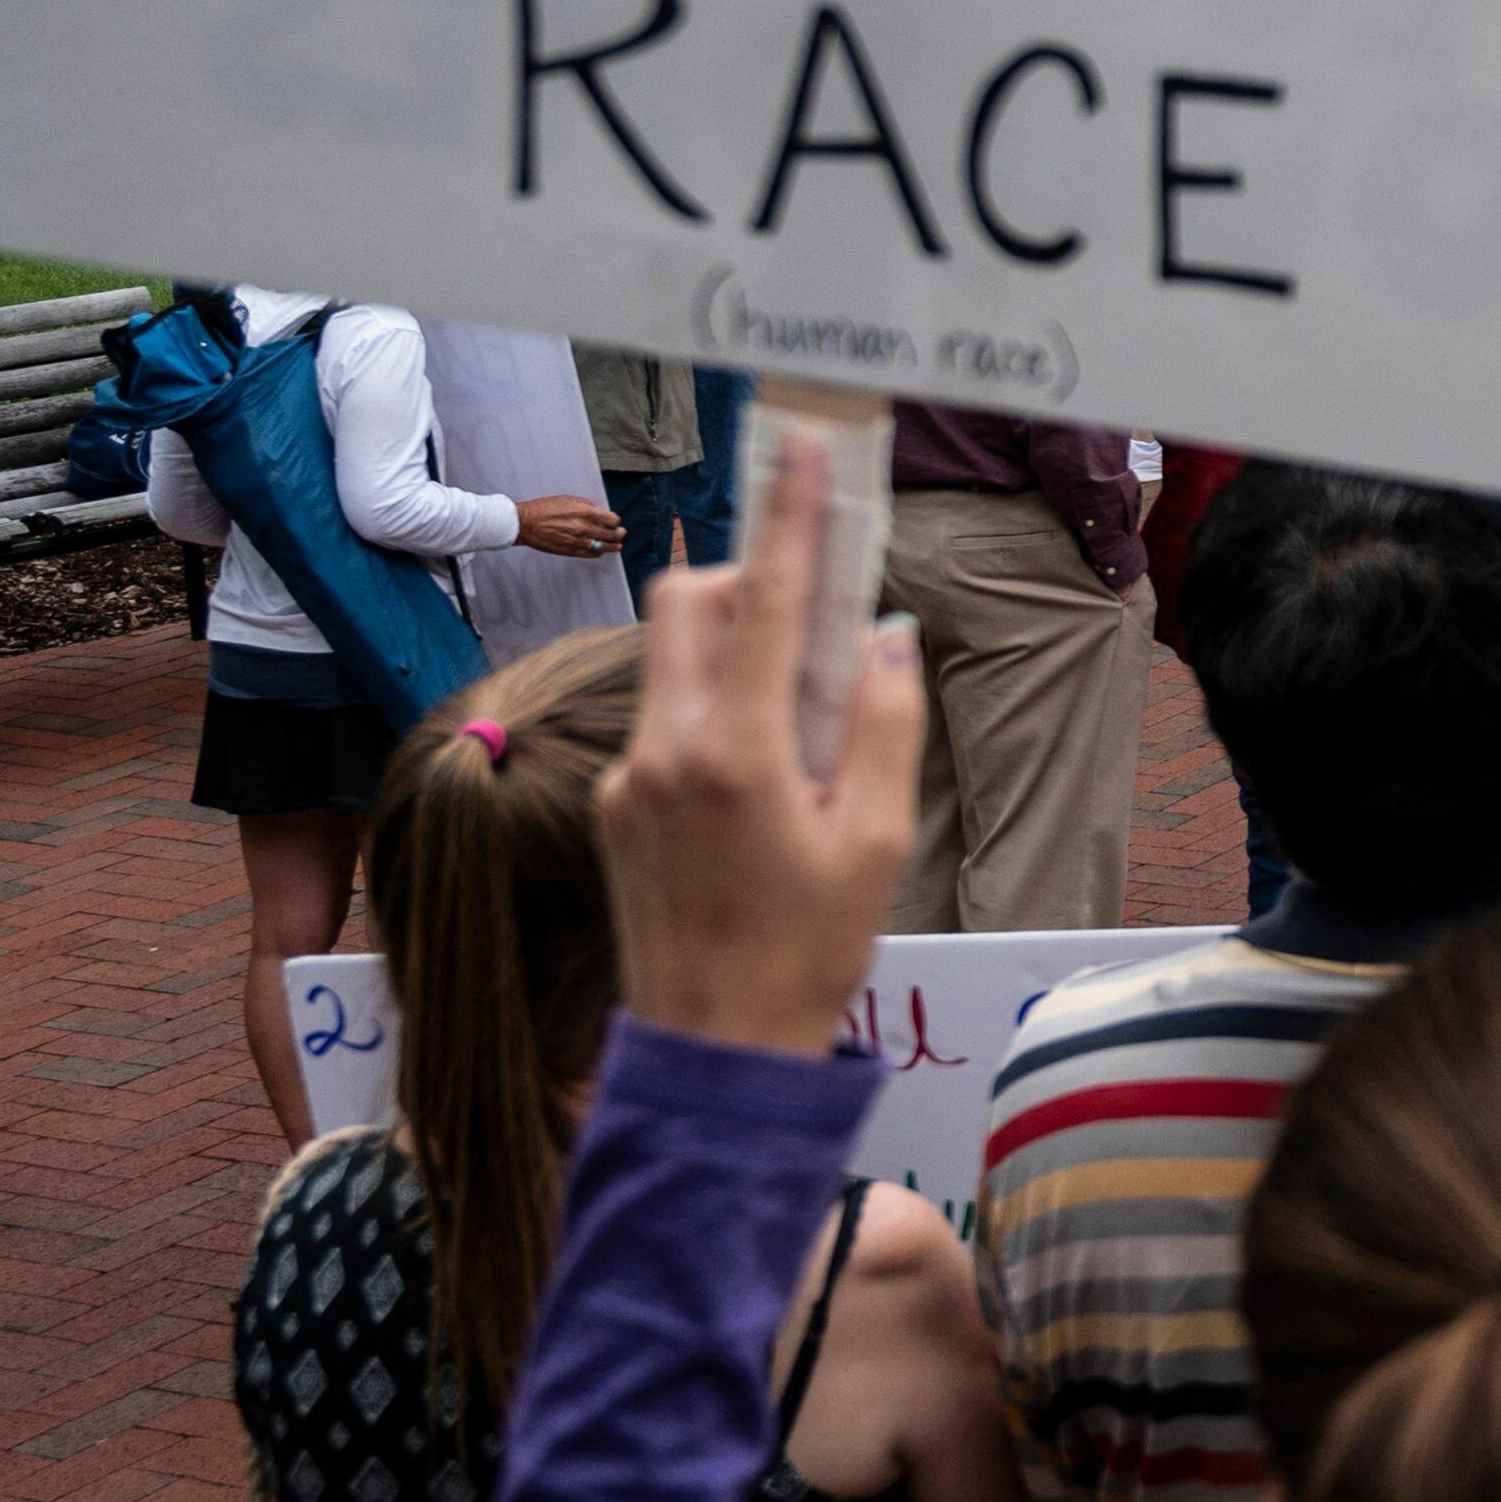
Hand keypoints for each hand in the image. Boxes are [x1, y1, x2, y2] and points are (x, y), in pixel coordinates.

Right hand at [513, 494, 626, 559]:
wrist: (525, 523)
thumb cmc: (544, 509)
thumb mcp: (568, 500)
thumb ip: (586, 506)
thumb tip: (598, 512)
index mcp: (585, 513)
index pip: (612, 520)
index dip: (615, 521)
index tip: (614, 521)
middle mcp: (584, 528)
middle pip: (611, 535)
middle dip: (618, 534)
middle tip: (621, 533)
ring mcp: (578, 542)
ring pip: (603, 547)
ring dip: (612, 546)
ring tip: (617, 545)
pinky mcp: (570, 551)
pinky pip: (590, 554)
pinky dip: (598, 553)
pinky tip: (600, 551)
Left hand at [596, 429, 921, 1060]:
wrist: (714, 1051)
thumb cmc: (809, 953)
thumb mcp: (879, 840)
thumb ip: (884, 723)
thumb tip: (886, 636)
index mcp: (736, 755)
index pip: (768, 602)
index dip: (792, 517)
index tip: (804, 450)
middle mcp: (665, 751)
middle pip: (690, 602)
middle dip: (752, 576)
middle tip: (816, 615)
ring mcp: (630, 777)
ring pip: (671, 657)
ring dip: (734, 645)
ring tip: (800, 714)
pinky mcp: (615, 805)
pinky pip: (665, 717)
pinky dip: (715, 708)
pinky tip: (764, 776)